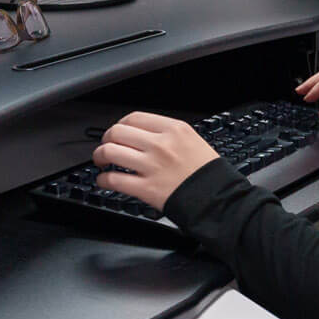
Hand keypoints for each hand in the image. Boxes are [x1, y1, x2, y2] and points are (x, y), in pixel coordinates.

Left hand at [93, 112, 220, 211]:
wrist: (219, 200)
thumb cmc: (208, 174)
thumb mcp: (193, 141)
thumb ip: (168, 135)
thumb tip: (143, 135)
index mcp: (174, 129)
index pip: (134, 118)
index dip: (120, 124)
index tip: (117, 132)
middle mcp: (161, 144)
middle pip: (117, 132)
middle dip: (106, 139)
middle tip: (106, 147)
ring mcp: (152, 166)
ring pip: (110, 152)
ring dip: (100, 156)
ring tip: (101, 162)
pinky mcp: (147, 189)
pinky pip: (113, 179)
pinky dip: (103, 179)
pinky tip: (104, 180)